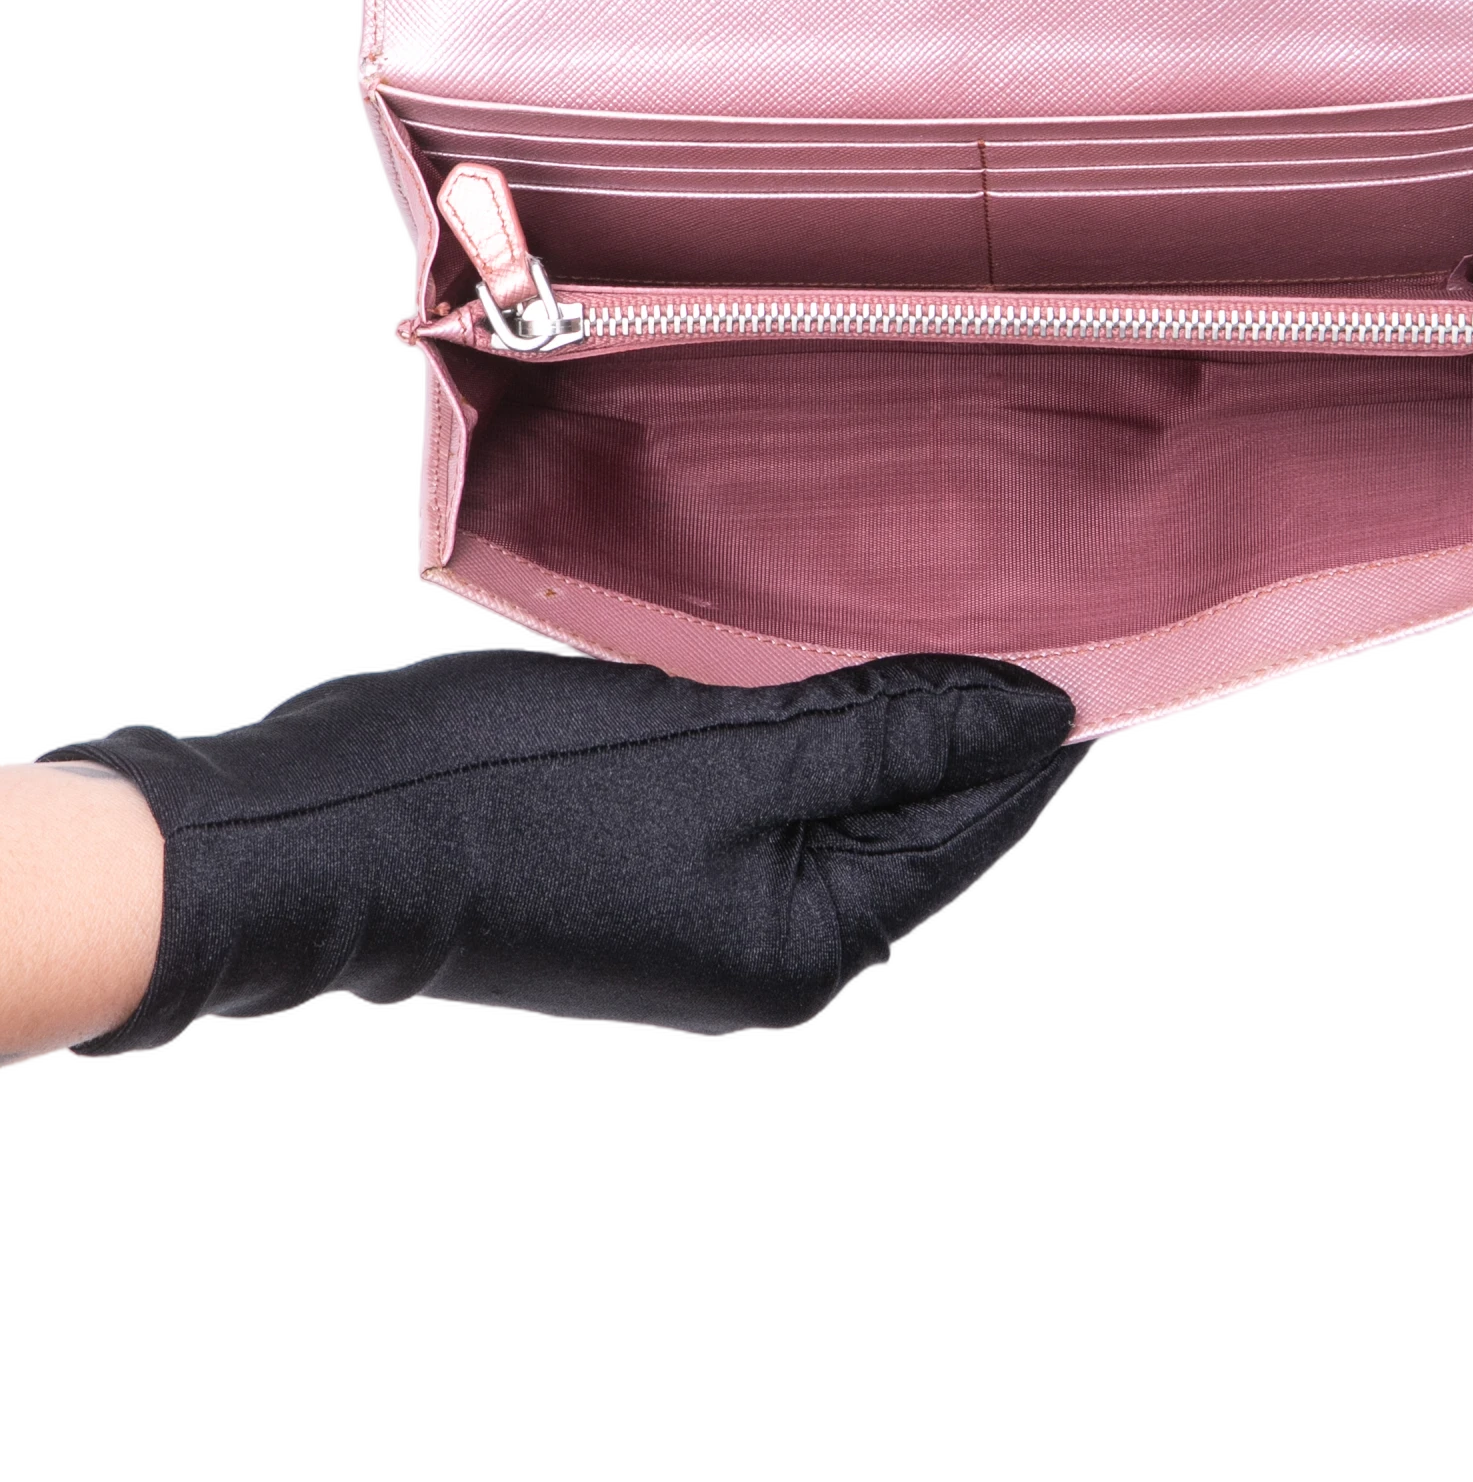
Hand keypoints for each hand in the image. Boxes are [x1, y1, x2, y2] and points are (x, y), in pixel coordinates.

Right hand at [35, 649, 1078, 1048]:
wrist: (317, 833)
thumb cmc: (497, 802)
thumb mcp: (718, 751)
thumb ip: (879, 732)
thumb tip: (1026, 716)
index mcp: (800, 944)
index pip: (967, 826)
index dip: (1028, 731)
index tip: (1086, 637)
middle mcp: (763, 942)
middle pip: (909, 814)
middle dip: (961, 714)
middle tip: (1013, 596)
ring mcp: (699, 902)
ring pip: (835, 789)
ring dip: (877, 704)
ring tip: (924, 605)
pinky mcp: (645, 851)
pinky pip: (761, 779)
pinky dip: (796, 712)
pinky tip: (803, 644)